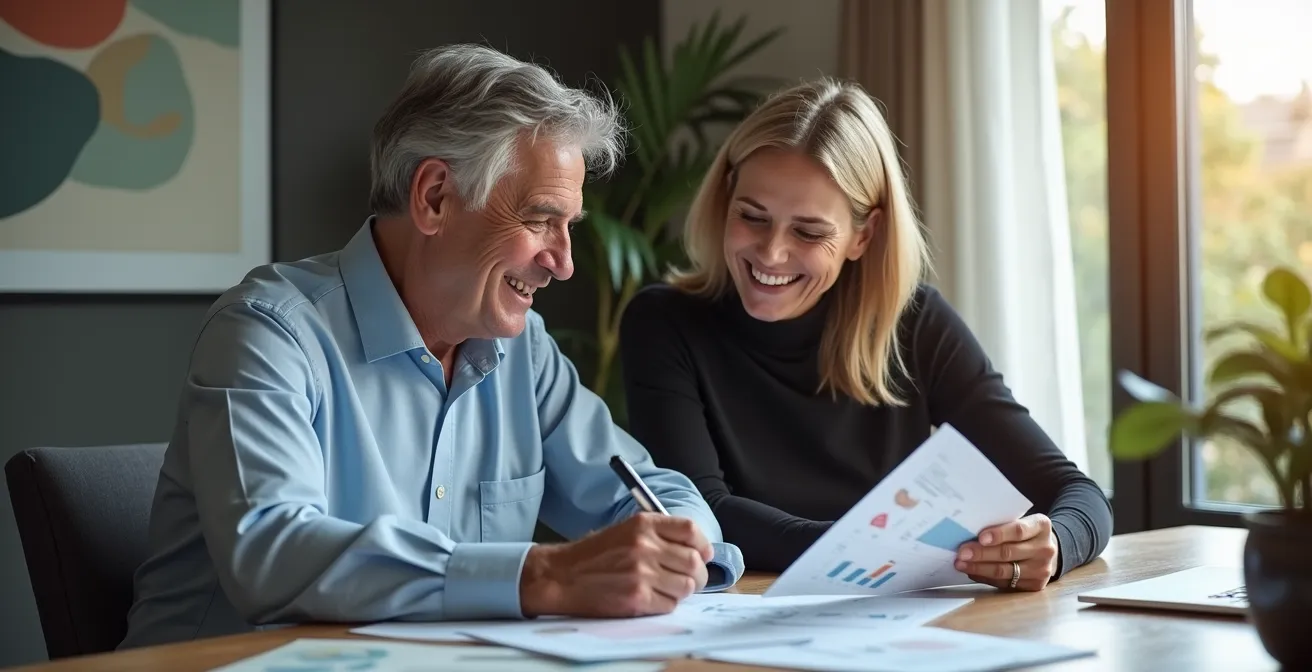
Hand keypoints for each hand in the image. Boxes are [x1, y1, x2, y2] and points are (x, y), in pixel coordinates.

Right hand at [519, 512, 712, 617]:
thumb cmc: (594, 555)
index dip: (702, 546)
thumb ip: (660, 536)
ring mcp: (641, 572)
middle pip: (695, 562)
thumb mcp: (626, 531)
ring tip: (664, 589)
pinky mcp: (637, 597)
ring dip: (680, 591)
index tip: (701, 555)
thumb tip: (697, 551)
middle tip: (689, 580)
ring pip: (687, 586)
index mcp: (644, 524)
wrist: (561, 576)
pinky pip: (670, 605)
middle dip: (697, 575)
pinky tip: (649, 599)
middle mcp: (645, 545)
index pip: (692, 531)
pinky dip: (664, 605)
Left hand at [954, 514, 1058, 590]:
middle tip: (962, 553)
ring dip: (979, 568)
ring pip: (1004, 570)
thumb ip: (1002, 524)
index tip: (980, 538)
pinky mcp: (1035, 585)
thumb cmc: (1025, 532)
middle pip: (1008, 552)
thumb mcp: (1021, 521)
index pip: (1018, 530)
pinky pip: (1004, 583)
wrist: (1046, 551)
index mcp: (1041, 526)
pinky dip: (985, 577)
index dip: (999, 534)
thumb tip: (969, 531)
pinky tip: (972, 572)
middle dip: (981, 553)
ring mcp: (1041, 569)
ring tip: (961, 564)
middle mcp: (1045, 548)